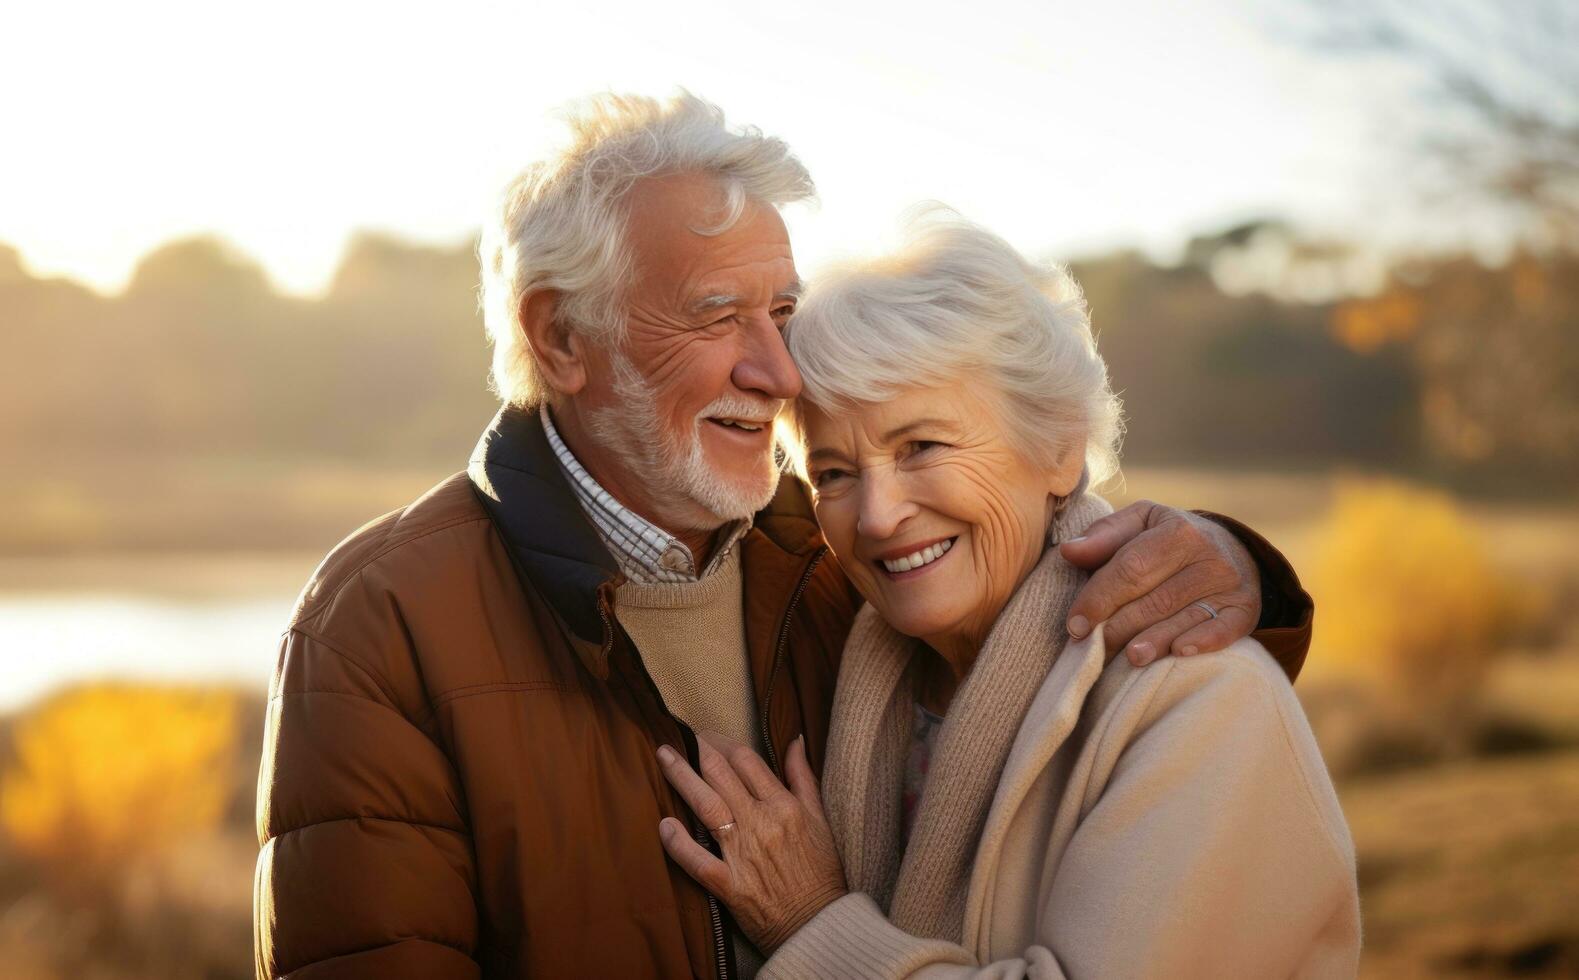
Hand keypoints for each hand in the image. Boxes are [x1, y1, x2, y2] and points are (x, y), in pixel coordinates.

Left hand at [656, 733, 846, 952]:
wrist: (820, 925)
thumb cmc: (821, 873)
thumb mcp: (821, 820)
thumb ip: (803, 778)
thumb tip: (795, 741)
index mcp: (785, 806)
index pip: (747, 761)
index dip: (724, 743)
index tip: (709, 736)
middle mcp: (762, 824)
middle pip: (721, 776)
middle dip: (698, 751)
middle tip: (681, 737)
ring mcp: (743, 855)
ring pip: (706, 807)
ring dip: (681, 778)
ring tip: (663, 757)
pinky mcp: (730, 886)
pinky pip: (698, 861)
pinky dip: (678, 844)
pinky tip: (663, 825)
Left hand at [1059, 501, 1260, 666]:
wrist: (1231, 548)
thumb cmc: (1169, 539)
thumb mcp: (1140, 524)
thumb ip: (1104, 536)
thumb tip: (1069, 552)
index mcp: (1178, 530)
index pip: (1131, 568)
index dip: (1099, 597)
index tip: (1075, 625)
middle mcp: (1209, 556)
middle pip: (1155, 599)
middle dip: (1119, 626)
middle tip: (1092, 649)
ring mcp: (1230, 584)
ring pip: (1184, 618)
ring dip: (1154, 641)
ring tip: (1129, 659)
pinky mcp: (1245, 610)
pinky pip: (1224, 629)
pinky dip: (1203, 642)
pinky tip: (1179, 653)